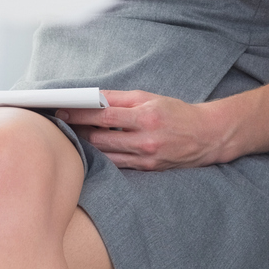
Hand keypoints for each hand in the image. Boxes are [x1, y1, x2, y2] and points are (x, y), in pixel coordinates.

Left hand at [56, 90, 234, 170]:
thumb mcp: (150, 98)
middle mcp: (145, 140)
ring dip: (87, 146)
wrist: (206, 136)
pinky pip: (117, 165)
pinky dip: (103, 157)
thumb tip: (92, 97)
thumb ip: (120, 98)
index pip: (104, 115)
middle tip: (62, 124)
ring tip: (73, 137)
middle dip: (78, 131)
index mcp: (146, 116)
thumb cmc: (176, 112)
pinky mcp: (147, 170)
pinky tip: (93, 150)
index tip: (63, 110)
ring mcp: (146, 158)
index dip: (80, 113)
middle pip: (100, 139)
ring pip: (105, 155)